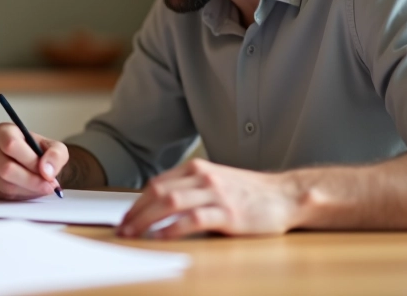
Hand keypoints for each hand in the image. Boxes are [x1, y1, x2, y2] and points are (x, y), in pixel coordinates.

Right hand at [0, 122, 66, 199]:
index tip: (46, 172)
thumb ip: (56, 155)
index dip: (30, 161)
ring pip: (5, 185)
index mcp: (4, 131)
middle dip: (31, 181)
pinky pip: (3, 195)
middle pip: (6, 168)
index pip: (11, 145)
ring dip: (28, 190)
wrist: (27, 163)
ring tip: (41, 187)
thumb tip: (46, 171)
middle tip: (48, 186)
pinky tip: (30, 190)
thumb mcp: (55, 148)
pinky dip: (21, 196)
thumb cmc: (38, 152)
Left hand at [118, 158, 299, 237]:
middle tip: (122, 229)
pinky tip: (161, 236)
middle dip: (136, 212)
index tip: (125, 218)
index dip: (136, 202)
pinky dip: (173, 228)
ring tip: (134, 233)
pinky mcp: (228, 213)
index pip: (157, 183)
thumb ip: (190, 189)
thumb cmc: (248, 193)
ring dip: (146, 219)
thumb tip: (158, 206)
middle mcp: (203, 178)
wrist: (284, 196)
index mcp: (197, 169)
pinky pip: (193, 218)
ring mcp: (216, 194)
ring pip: (170, 202)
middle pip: (158, 192)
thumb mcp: (215, 183)